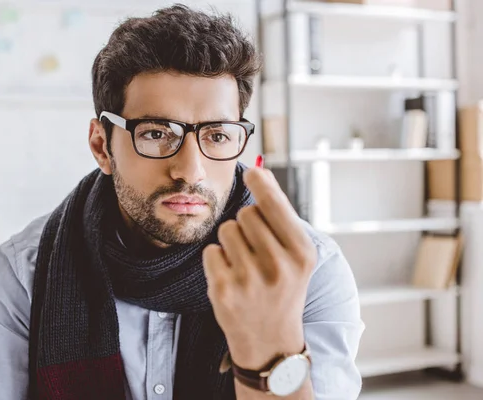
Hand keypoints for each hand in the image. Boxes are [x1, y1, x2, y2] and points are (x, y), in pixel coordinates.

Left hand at [203, 167, 316, 368]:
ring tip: (245, 265)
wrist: (270, 341)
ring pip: (226, 229)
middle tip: (256, 249)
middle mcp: (278, 266)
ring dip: (231, 241)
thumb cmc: (283, 288)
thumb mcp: (295, 256)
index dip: (260, 183)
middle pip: (246, 213)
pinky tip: (231, 278)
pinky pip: (211, 251)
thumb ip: (280, 216)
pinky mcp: (223, 291)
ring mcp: (249, 280)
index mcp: (301, 253)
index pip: (273, 204)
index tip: (251, 173)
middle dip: (246, 224)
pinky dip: (217, 260)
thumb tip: (261, 173)